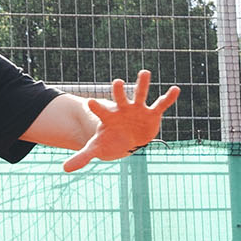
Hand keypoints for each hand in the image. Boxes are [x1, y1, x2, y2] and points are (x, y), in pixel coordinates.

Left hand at [61, 71, 180, 172]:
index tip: (89, 102)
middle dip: (118, 91)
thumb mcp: (96, 148)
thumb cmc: (110, 140)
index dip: (96, 107)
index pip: (100, 111)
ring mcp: (137, 110)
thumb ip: (82, 156)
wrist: (127, 139)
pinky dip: (168, 98)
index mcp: (108, 117)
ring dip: (142, 84)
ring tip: (144, 72)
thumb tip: (64, 169)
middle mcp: (122, 110)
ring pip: (139, 95)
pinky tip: (175, 89)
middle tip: (116, 82)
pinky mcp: (151, 113)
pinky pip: (160, 104)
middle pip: (120, 98)